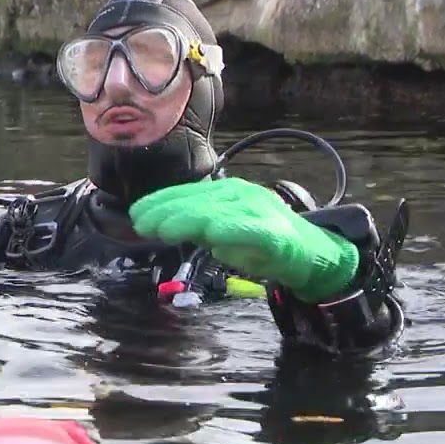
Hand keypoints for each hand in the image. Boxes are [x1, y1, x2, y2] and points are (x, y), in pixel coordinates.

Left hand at [129, 177, 358, 301]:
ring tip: (163, 229)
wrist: (308, 252)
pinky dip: (228, 231)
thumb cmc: (260, 241)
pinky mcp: (272, 232)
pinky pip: (247, 230)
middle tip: (140, 224)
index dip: (160, 202)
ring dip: (187, 220)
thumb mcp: (222, 229)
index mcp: (227, 191)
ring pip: (216, 212)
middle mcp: (241, 195)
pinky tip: (210, 235)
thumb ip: (196, 225)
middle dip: (165, 211)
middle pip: (197, 201)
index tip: (136, 213)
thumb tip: (159, 223)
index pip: (187, 193)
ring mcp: (257, 210)